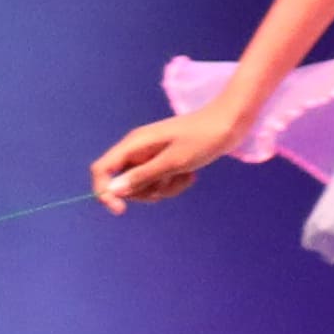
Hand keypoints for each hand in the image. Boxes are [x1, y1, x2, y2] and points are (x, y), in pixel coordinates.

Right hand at [93, 99, 236, 210]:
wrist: (232, 122)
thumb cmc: (204, 137)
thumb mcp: (174, 161)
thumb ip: (143, 176)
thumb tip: (113, 191)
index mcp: (134, 144)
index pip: (101, 170)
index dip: (104, 191)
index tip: (121, 210)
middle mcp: (138, 150)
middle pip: (122, 183)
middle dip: (144, 191)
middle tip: (166, 183)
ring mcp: (152, 156)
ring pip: (144, 186)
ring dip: (164, 188)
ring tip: (184, 176)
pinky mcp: (165, 162)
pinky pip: (160, 183)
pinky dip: (173, 184)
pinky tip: (190, 175)